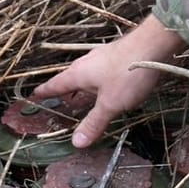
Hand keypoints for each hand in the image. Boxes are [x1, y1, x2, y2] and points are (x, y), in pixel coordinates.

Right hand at [32, 15, 184, 146]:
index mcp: (78, 73)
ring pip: (88, 73)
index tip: (34, 95)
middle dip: (65, 89)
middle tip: (58, 99)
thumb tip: (76, 143)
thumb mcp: (110, 104)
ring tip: (83, 95)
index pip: (55, 85)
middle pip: (71, 78)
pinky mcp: (119, 54)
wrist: (154, 44)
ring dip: (84, 85)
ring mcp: (104, 56)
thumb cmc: (127, 74)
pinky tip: (109, 84)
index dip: (45, 92)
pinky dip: (99, 80)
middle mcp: (87, 62)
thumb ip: (94, 122)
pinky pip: (102, 70)